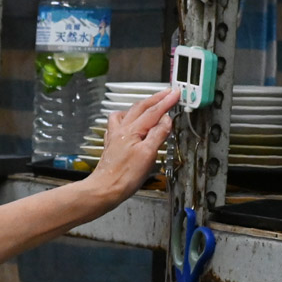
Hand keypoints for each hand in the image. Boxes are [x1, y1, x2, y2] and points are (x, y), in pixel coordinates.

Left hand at [85, 88, 175, 203]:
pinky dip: (127, 118)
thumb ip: (158, 134)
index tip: (176, 94)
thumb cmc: (124, 176)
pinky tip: (128, 122)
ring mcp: (115, 137)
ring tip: (149, 103)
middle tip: (168, 93)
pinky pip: (118, 124)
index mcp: (132, 131)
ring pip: (127, 114)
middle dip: (155, 99)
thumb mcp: (148, 154)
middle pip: (140, 108)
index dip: (166, 102)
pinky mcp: (112, 145)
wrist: (105, 189)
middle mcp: (121, 130)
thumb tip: (166, 120)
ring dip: (140, 106)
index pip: (153, 112)